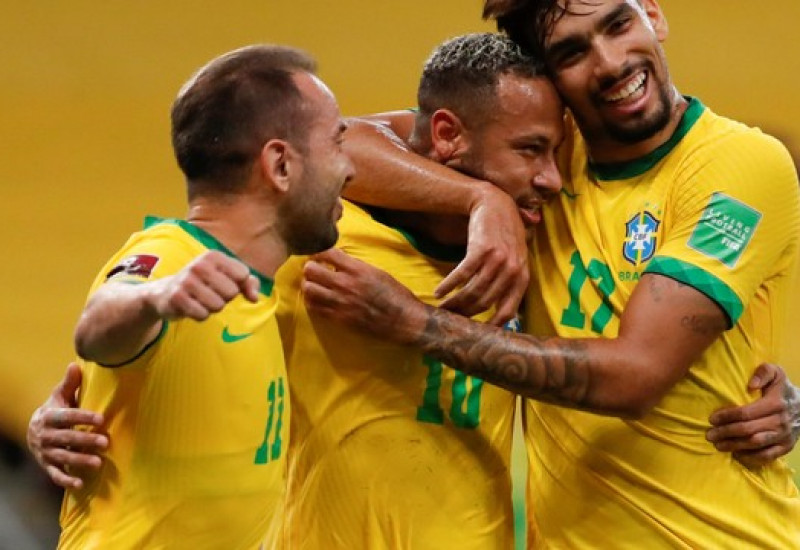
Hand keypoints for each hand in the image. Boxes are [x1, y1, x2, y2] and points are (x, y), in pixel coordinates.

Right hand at [27, 363, 107, 488]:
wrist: (34, 429)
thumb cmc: (56, 409)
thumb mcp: (60, 396)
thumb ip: (70, 384)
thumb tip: (75, 365)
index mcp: (49, 416)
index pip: (67, 416)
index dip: (83, 417)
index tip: (101, 418)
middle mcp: (45, 435)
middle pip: (67, 438)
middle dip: (86, 440)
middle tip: (105, 442)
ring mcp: (45, 452)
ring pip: (63, 457)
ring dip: (80, 460)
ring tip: (98, 463)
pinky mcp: (47, 465)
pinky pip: (55, 474)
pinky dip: (66, 480)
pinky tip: (80, 484)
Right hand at [149, 250, 259, 320]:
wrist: (167, 292)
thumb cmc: (206, 284)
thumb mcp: (228, 277)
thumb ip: (249, 283)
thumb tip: (255, 298)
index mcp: (214, 256)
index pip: (243, 275)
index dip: (238, 284)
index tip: (226, 283)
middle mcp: (199, 265)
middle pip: (232, 292)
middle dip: (225, 298)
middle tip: (211, 293)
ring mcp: (186, 281)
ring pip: (218, 305)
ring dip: (212, 308)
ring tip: (201, 300)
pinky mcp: (177, 297)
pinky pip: (203, 315)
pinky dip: (201, 315)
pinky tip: (192, 307)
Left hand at [302, 248, 426, 342]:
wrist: (402, 320)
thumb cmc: (394, 294)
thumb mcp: (377, 272)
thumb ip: (356, 266)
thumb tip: (338, 261)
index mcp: (357, 269)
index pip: (326, 253)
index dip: (319, 252)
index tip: (319, 255)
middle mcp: (345, 284)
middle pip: (311, 270)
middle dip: (310, 268)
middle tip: (314, 270)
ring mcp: (340, 302)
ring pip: (308, 289)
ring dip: (309, 285)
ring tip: (315, 285)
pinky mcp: (338, 318)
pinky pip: (314, 308)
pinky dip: (312, 301)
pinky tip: (319, 299)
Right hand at [436, 186, 528, 324]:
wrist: (495, 205)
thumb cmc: (503, 235)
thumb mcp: (515, 259)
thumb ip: (510, 283)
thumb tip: (502, 315)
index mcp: (522, 277)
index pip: (507, 312)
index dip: (490, 327)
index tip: (474, 335)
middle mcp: (513, 270)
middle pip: (485, 303)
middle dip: (466, 315)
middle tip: (451, 320)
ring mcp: (497, 260)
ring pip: (472, 291)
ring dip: (454, 303)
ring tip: (442, 309)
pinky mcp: (481, 249)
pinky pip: (461, 275)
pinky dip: (448, 286)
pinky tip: (438, 293)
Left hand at [706, 363, 799, 466]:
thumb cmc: (782, 388)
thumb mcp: (776, 373)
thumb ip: (764, 372)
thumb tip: (751, 384)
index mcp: (775, 403)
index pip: (746, 412)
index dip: (727, 416)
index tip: (712, 419)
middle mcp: (780, 421)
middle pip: (748, 430)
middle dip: (726, 433)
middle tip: (709, 435)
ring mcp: (784, 436)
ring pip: (755, 444)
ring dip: (734, 446)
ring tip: (718, 445)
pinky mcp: (786, 447)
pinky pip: (767, 456)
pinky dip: (751, 457)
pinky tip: (737, 454)